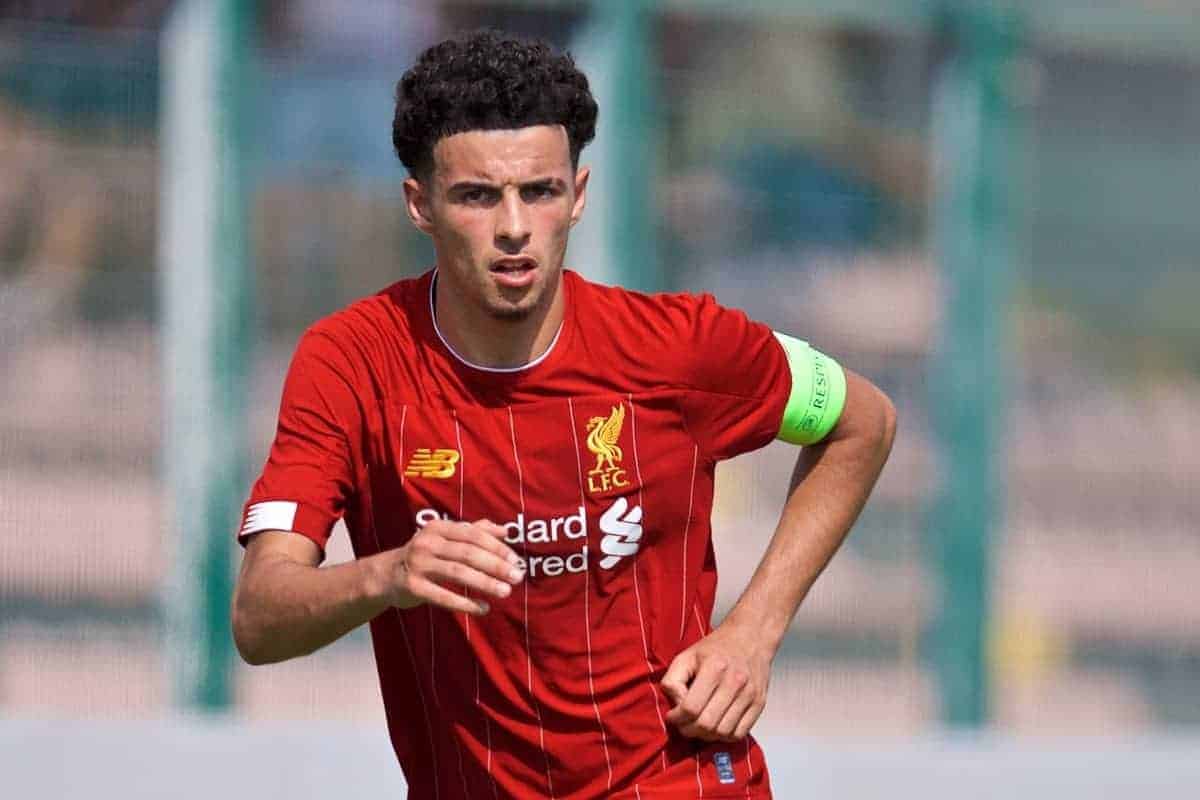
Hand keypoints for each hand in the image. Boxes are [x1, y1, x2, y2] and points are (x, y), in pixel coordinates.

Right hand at [384, 519, 524, 615]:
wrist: (385, 575)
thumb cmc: (424, 555)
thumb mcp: (444, 538)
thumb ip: (475, 531)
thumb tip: (506, 531)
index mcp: (438, 527)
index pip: (474, 535)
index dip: (497, 547)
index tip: (516, 560)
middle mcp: (427, 543)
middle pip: (468, 553)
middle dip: (496, 565)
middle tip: (517, 577)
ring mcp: (418, 565)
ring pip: (458, 573)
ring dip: (485, 583)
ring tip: (505, 592)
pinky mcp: (413, 587)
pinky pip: (443, 596)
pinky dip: (466, 603)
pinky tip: (484, 608)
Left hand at [661, 623, 771, 741]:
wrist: (751, 638)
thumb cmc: (716, 648)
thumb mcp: (686, 655)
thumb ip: (672, 680)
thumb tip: (675, 705)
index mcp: (714, 667)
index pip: (691, 707)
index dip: (677, 718)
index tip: (672, 717)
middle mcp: (735, 682)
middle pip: (707, 724)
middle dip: (689, 730)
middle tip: (683, 725)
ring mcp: (750, 694)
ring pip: (722, 733)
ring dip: (706, 736)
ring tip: (698, 726)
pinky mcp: (759, 704)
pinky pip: (739, 734)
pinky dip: (724, 737)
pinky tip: (715, 726)